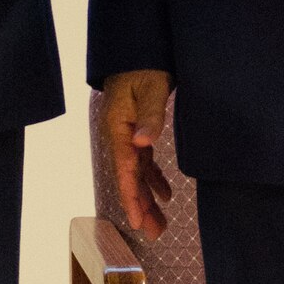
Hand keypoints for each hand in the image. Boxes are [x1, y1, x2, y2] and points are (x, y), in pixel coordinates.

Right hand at [101, 69, 173, 240]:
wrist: (138, 50)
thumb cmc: (144, 66)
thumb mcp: (151, 88)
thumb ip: (149, 115)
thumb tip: (143, 142)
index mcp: (117, 127)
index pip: (124, 169)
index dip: (130, 197)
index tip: (136, 222)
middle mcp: (118, 135)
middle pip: (129, 177)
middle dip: (141, 206)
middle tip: (154, 233)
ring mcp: (126, 135)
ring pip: (136, 174)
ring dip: (148, 198)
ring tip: (160, 226)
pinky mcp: (136, 132)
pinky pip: (143, 162)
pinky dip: (153, 179)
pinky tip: (165, 195)